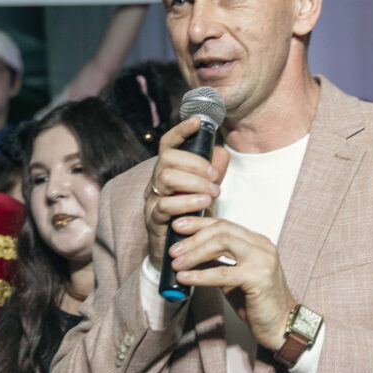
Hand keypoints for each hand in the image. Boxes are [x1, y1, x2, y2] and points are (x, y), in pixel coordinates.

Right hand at [144, 117, 228, 270]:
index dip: (181, 130)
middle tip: (213, 178)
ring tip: (212, 194)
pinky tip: (203, 206)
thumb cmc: (192, 217)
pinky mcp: (153, 219)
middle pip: (167, 159)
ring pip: (166, 178)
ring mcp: (152, 199)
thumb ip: (213, 171)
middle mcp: (156, 181)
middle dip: (194, 164)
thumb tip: (220, 151)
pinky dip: (187, 203)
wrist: (179, 251)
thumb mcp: (206, 190)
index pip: (168, 144)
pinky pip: (165, 205)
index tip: (197, 121)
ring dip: (193, 183)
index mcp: (168, 170)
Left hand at [168, 217, 295, 350]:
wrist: (282, 326)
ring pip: (222, 244)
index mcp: (257, 242)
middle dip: (193, 238)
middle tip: (173, 249)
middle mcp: (262, 246)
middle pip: (221, 230)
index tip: (178, 226)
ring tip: (176, 263)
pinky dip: (200, 275)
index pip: (224, 224)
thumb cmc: (257, 303)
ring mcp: (262, 260)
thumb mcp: (234, 277)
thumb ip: (218, 263)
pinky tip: (185, 278)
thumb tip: (188, 257)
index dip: (199, 223)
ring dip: (194, 253)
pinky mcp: (259, 278)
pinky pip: (223, 272)